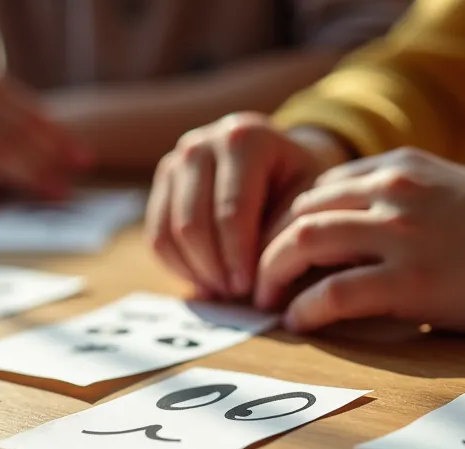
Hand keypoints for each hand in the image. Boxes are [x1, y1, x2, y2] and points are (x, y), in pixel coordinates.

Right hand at [146, 113, 346, 298]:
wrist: (277, 161)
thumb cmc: (298, 184)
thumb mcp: (308, 200)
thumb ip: (286, 233)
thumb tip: (260, 282)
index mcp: (245, 139)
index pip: (232, 210)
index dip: (238, 256)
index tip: (250, 289)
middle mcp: (202, 143)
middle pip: (193, 222)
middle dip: (213, 267)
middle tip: (233, 294)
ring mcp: (176, 161)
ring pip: (169, 231)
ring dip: (194, 270)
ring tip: (220, 291)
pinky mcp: (162, 181)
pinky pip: (156, 235)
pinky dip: (177, 265)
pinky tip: (204, 280)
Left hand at [254, 148, 464, 333]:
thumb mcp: (444, 191)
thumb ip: (393, 201)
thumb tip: (339, 236)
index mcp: (397, 166)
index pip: (314, 188)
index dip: (280, 223)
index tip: (268, 252)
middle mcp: (392, 190)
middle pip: (297, 212)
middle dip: (264, 248)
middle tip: (252, 281)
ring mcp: (401, 233)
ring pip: (302, 242)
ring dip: (271, 275)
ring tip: (264, 301)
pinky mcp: (411, 281)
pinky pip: (332, 292)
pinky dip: (304, 308)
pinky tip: (297, 322)